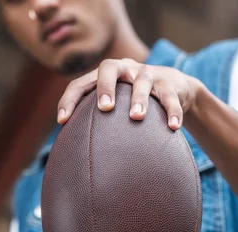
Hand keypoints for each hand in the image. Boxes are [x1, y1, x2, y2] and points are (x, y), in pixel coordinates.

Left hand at [57, 58, 201, 129]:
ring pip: (142, 82)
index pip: (81, 83)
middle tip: (104, 108)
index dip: (69, 99)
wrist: (176, 87)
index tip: (62, 121)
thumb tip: (75, 156)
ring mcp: (148, 74)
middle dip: (105, 87)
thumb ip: (97, 121)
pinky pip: (170, 97)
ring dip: (138, 99)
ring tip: (136, 118)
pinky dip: (172, 112)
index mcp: (105, 76)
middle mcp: (124, 69)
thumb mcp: (116, 105)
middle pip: (109, 68)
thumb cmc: (134, 101)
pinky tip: (173, 127)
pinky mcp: (170, 84)